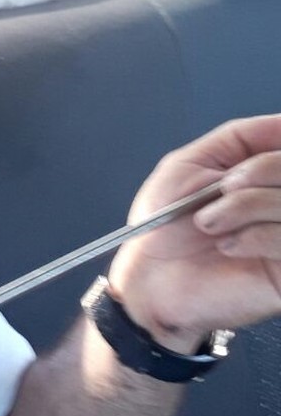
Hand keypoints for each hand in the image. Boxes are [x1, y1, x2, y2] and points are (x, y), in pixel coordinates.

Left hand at [107, 114, 280, 348]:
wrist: (148, 278)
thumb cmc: (163, 225)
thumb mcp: (190, 165)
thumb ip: (240, 137)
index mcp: (266, 175)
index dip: (280, 141)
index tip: (248, 160)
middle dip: (261, 170)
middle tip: (224, 188)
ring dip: (245, 206)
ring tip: (209, 223)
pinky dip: (255, 235)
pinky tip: (228, 245)